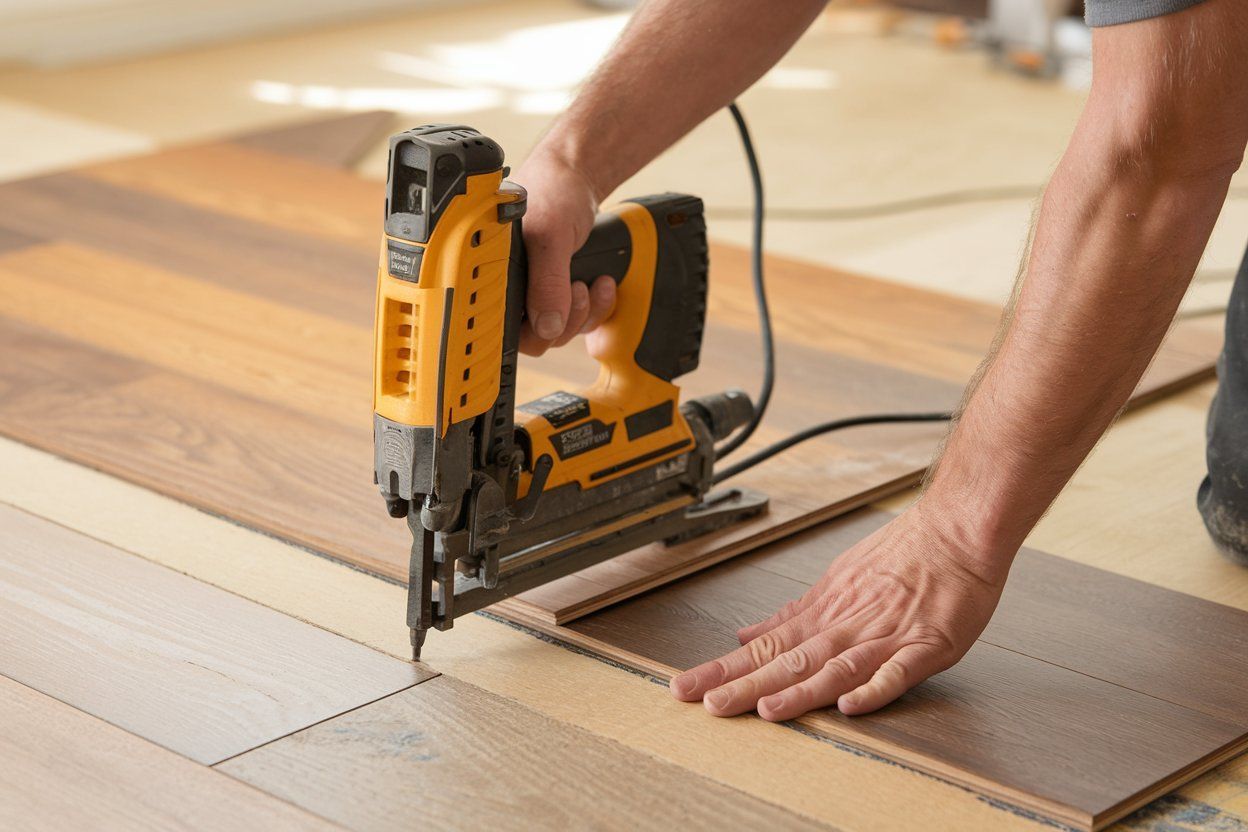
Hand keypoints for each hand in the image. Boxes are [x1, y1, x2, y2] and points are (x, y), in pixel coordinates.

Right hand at [511, 149, 616, 355]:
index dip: (532, 330)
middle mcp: (513, 289)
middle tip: (576, 289)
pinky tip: (601, 283)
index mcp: (494, 276)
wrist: (578, 174)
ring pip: (561, 331)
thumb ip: (547, 282)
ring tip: (590, 283)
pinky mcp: (561, 292)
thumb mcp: (549, 235)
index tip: (552, 313)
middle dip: (565, 321)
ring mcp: (539, 292)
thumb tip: (546, 326)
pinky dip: (597, 307)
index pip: (504, 330)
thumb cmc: (553, 191)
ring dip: (584, 313)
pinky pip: (579, 319)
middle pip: (536, 339)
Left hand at [669, 506, 1007, 719]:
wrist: (954, 532)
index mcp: (822, 614)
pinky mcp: (924, 647)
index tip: (688, 686)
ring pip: (834, 668)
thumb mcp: (834, 580)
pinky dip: (873, 689)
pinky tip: (851, 706)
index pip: (762, 647)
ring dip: (801, 691)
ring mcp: (883, 637)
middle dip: (744, 684)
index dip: (723, 668)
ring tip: (766, 710)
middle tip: (707, 703)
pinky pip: (896, 673)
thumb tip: (747, 634)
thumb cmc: (901, 556)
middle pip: (787, 661)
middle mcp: (845, 627)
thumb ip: (792, 615)